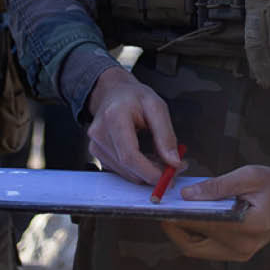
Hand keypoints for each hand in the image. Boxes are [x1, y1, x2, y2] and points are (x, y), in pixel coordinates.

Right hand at [86, 65, 181, 184]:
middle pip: (127, 166)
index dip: (149, 171)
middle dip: (152, 173)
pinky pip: (119, 170)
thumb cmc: (133, 97)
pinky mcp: (96, 152)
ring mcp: (95, 144)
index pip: (129, 155)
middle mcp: (100, 133)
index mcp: (114, 117)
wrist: (112, 92)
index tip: (169, 177)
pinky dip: (136, 170)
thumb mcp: (156, 107)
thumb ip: (166, 135)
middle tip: (173, 168)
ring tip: (161, 159)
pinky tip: (146, 159)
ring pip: (124, 172)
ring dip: (145, 172)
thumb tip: (174, 163)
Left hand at [159, 165, 269, 261]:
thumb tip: (188, 194)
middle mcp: (241, 246)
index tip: (163, 203)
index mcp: (246, 226)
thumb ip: (217, 186)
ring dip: (183, 233)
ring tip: (176, 211)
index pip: (201, 223)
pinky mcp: (238, 253)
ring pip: (198, 249)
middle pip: (193, 245)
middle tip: (164, 209)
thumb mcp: (248, 176)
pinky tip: (192, 218)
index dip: (179, 214)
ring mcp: (240, 253)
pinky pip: (208, 249)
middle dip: (173, 228)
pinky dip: (195, 235)